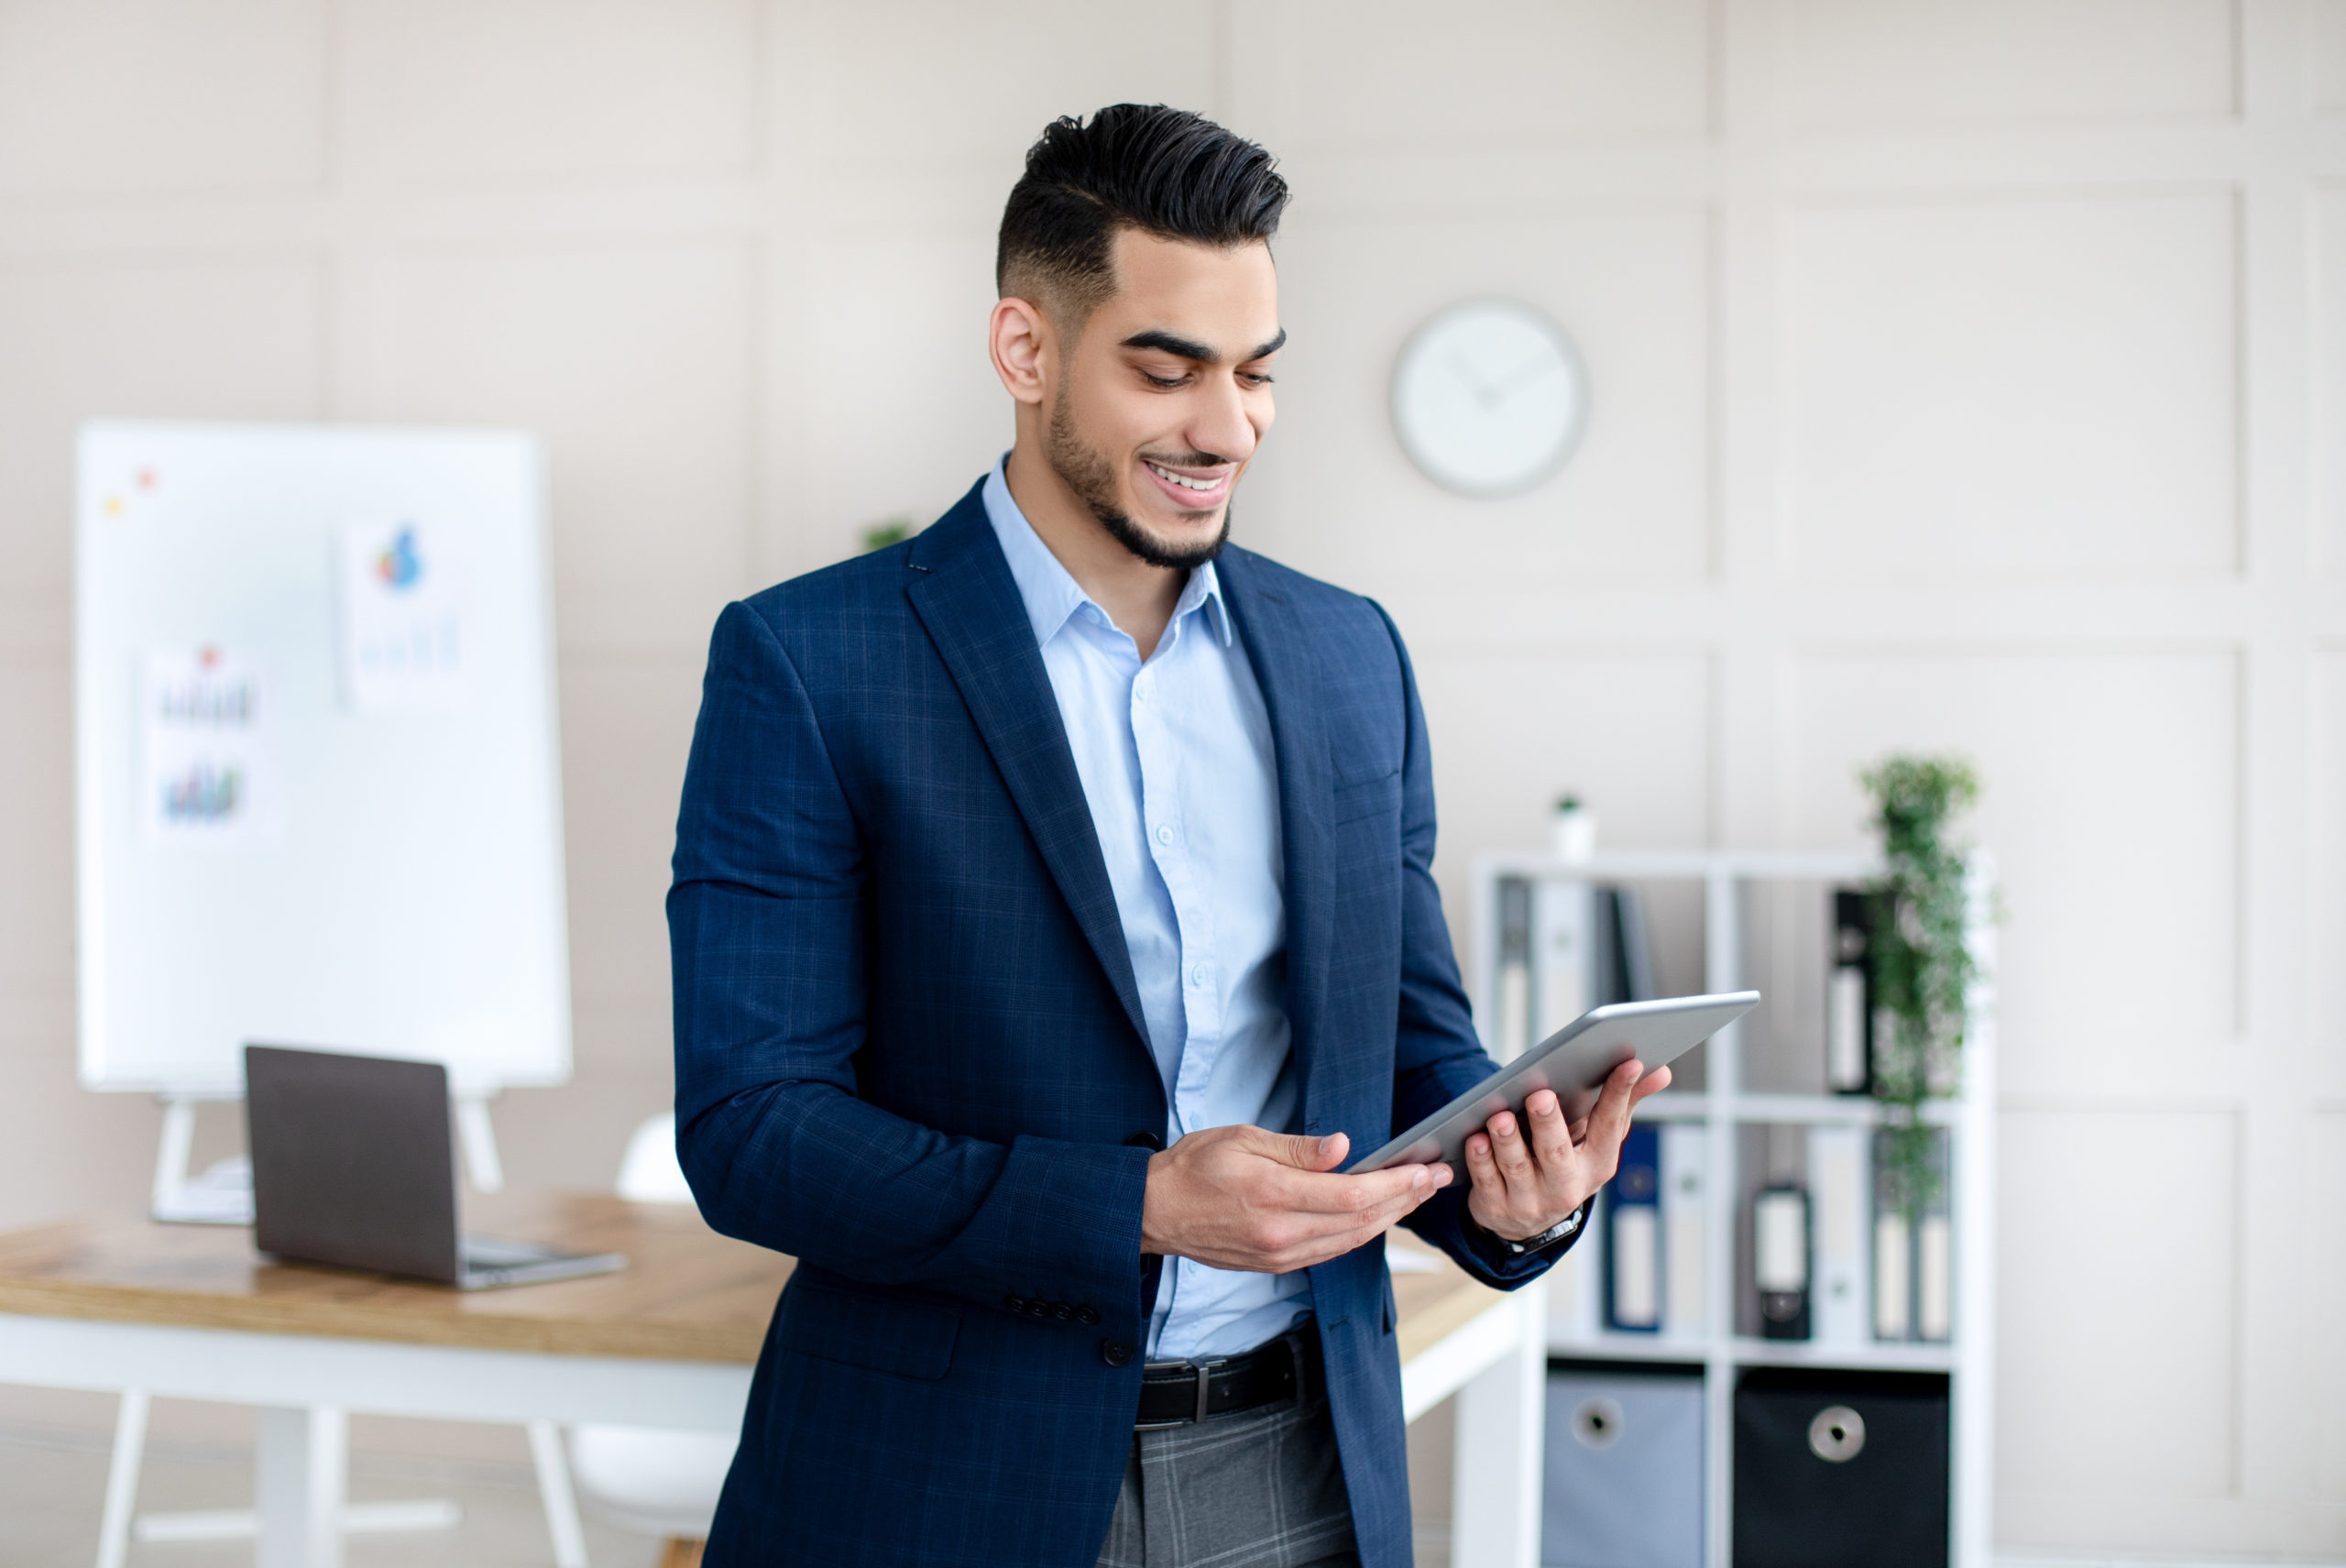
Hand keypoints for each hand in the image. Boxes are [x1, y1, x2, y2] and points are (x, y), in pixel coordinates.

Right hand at [1141, 1125, 1453, 1273]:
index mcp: (1274, 1196)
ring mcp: (1281, 1255)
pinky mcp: (1278, 1265)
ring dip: (1391, 1218)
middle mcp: (1282, 1234)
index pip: (1353, 1194)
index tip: (1424, 1169)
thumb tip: (1344, 1147)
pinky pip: (1332, 1250)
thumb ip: (1297, 1149)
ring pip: (1352, 1240)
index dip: (1396, 1183)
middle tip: (1437, 1179)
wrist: (1156, 1211)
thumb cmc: (1194, 1167)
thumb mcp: (1242, 1139)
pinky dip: (1362, 1232)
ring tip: (1417, 1195)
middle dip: (1406, 1199)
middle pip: (1362, 1221)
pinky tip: (1378, 1216)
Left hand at [1464, 1060, 1672, 1241]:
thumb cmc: (1566, 1161)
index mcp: (1598, 1164)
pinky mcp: (1496, 1208)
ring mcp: (1530, 1201)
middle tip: (1539, 1095)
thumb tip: (1660, 1071)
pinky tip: (1475, 1138)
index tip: (1628, 1062)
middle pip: (1556, 1153)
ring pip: (1516, 1167)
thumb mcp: (1595, 1140)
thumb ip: (1623, 1104)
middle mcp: (1567, 1186)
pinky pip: (1486, 1181)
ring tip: (1500, 1116)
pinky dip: (1480, 1159)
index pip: (1611, 1126)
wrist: (1528, 1221)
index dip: (1620, 1094)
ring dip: (1507, 1140)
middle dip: (1547, 1124)